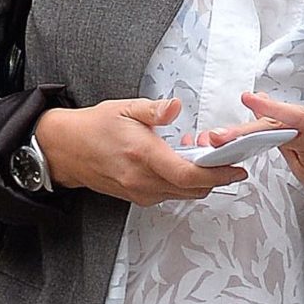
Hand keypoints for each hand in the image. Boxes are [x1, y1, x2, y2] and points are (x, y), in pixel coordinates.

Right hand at [37, 98, 247, 206]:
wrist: (66, 150)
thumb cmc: (94, 128)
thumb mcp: (124, 108)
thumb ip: (154, 110)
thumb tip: (176, 106)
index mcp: (143, 155)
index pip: (189, 174)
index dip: (218, 174)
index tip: (236, 168)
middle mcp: (142, 180)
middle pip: (192, 188)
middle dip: (215, 176)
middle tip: (223, 157)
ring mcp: (140, 192)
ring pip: (183, 193)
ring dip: (198, 178)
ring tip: (198, 154)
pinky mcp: (137, 197)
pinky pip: (169, 194)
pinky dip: (182, 182)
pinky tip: (178, 163)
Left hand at [201, 80, 303, 248]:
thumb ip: (287, 148)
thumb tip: (259, 134)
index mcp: (298, 140)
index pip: (264, 133)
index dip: (237, 136)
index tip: (211, 141)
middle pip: (274, 125)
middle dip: (243, 131)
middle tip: (216, 136)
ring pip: (300, 119)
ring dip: (275, 110)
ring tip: (252, 101)